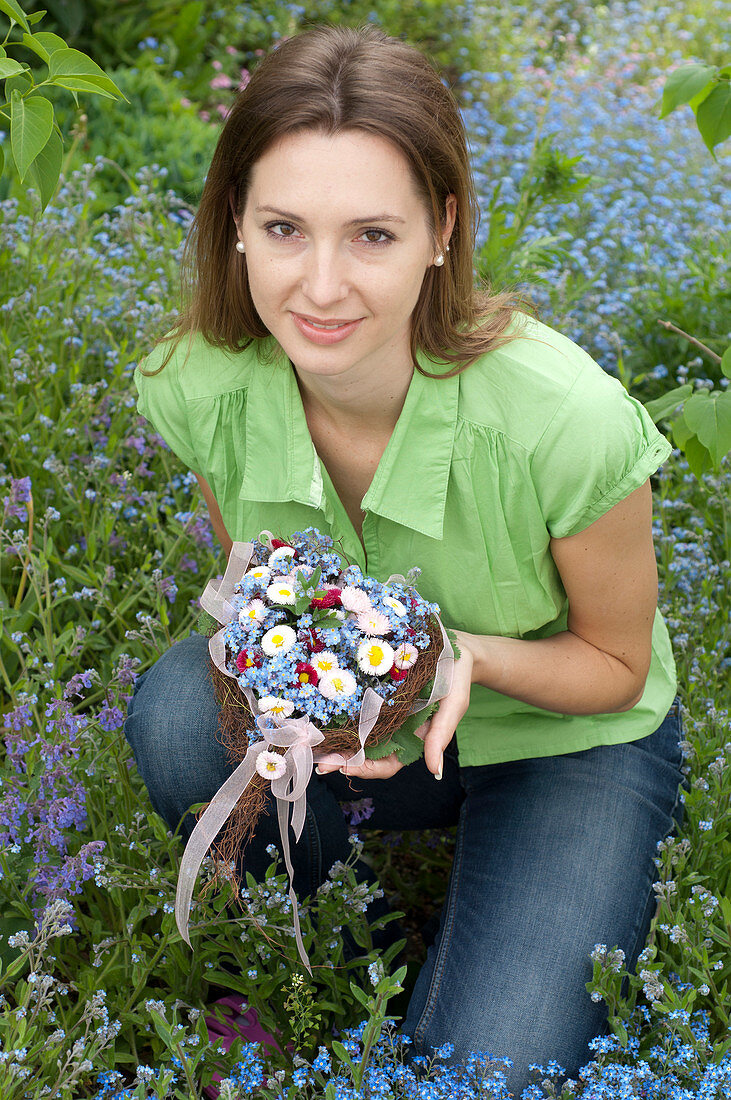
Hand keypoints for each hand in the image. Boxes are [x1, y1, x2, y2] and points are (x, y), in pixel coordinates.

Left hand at [315, 630, 478, 780]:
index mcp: (411, 740)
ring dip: (333, 740)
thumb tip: (434, 771)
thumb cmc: (456, 680)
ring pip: (355, 733)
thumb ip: (440, 737)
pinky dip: (338, 714)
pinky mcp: (375, 692)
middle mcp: (392, 729)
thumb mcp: (452, 707)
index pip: (386, 765)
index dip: (366, 769)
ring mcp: (382, 711)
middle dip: (340, 759)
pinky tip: (319, 713)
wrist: (456, 648)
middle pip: (364, 753)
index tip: (346, 768)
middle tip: (317, 761)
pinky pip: (355, 707)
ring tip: (309, 742)